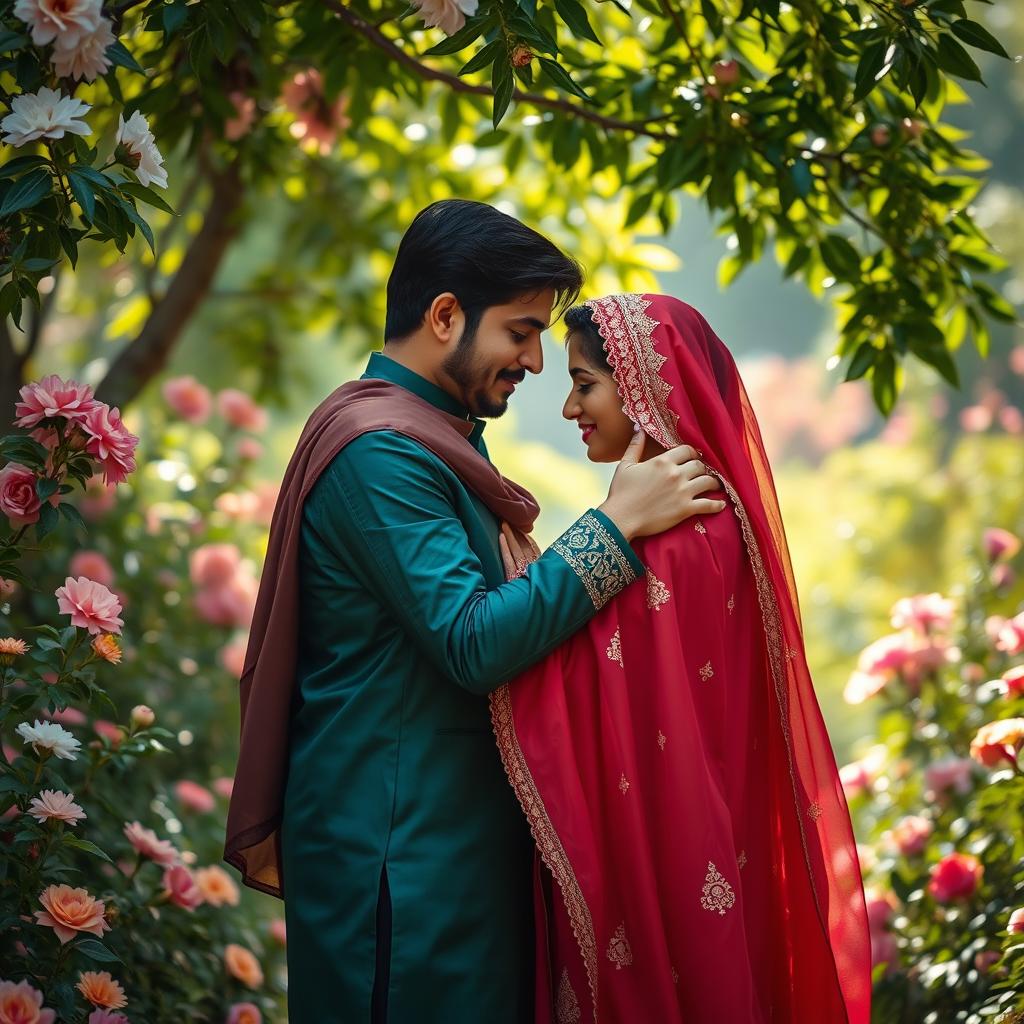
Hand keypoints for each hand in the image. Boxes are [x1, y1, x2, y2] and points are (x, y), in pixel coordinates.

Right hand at [597, 428, 725, 540]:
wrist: (620, 518)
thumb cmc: (620, 493)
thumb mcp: (625, 466)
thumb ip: (635, 446)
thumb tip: (640, 429)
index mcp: (662, 461)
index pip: (687, 450)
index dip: (692, 453)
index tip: (692, 458)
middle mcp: (675, 474)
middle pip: (699, 465)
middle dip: (701, 468)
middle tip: (701, 473)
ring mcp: (682, 492)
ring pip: (708, 482)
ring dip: (713, 483)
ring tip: (713, 486)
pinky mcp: (685, 509)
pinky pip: (708, 505)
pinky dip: (717, 505)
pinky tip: (721, 505)